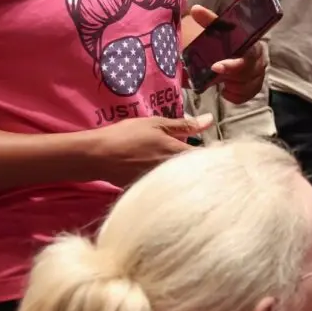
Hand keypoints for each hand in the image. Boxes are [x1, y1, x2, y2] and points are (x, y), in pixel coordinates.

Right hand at [85, 114, 210, 186]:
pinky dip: (170, 183)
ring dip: (185, 176)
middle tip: (202, 160)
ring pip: (181, 182)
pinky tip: (167, 178)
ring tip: (186, 169)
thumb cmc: (126, 135)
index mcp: (176, 153)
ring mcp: (159, 183)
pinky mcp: (147, 191)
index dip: (212, 155)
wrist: (96, 156)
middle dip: (200, 167)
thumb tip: (210, 119)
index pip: (204, 157)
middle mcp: (170, 172)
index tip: (215, 150)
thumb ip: (184, 125)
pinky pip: (166, 188)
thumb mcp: (156, 124)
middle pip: (195, 172)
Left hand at [181, 4, 267, 104]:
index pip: (247, 54)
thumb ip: (208, 21)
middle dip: (232, 78)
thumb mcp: (211, 30)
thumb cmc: (216, 38)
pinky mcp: (256, 81)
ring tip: (221, 84)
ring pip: (252, 84)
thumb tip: (197, 9)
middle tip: (214, 78)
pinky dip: (238, 95)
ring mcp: (258, 69)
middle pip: (250, 72)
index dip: (233, 65)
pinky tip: (226, 91)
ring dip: (235, 87)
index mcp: (249, 41)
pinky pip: (251, 92)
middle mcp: (258, 54)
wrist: (218, 50)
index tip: (215, 68)